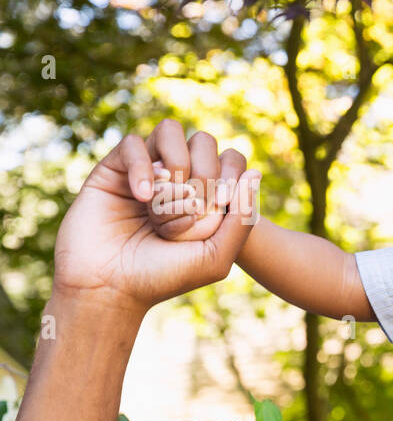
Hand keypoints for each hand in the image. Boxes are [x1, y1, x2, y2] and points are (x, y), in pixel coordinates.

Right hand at [53, 119, 258, 314]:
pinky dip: (143, 168)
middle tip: (191, 209)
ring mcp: (145, 171)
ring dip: (176, 164)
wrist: (109, 289)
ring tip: (165, 201)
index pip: (231, 159)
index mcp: (205, 196)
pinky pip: (133, 144)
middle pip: (204, 142)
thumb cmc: (164, 277)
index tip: (219, 205)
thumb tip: (254, 173)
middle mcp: (177, 179)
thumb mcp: (217, 256)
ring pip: (170, 131)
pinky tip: (143, 198)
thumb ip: (242, 218)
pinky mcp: (112, 170)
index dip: (231, 174)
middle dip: (204, 175)